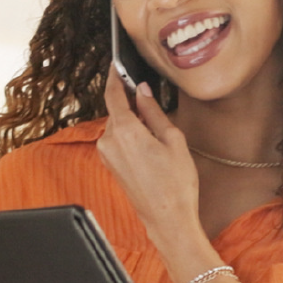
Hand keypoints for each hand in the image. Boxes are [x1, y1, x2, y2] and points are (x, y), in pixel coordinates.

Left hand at [96, 63, 205, 269]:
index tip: (117, 64)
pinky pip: (117, 141)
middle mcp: (110, 142)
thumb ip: (154, 112)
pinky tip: (148, 143)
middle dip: (130, 102)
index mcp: (125, 131)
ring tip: (156, 130)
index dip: (114, 77)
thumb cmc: (175, 183)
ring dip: (132, 121)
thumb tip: (144, 91)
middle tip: (150, 98)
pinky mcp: (110, 166)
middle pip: (116, 110)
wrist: (167, 218)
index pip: (113, 94)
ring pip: (117, 126)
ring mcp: (107, 156)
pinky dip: (129, 135)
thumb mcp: (172, 139)